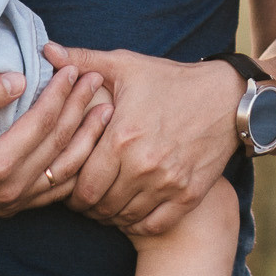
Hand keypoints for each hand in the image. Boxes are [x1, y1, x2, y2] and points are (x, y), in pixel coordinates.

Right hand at [0, 65, 112, 214]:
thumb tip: (21, 78)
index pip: (43, 122)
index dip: (61, 93)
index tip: (74, 67)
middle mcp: (9, 189)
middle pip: (59, 144)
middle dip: (81, 110)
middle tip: (98, 81)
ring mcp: (11, 202)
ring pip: (64, 172)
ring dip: (86, 140)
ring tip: (104, 111)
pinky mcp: (10, 206)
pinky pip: (53, 190)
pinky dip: (73, 167)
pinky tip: (85, 147)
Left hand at [44, 43, 240, 236]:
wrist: (228, 99)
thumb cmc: (171, 81)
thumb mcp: (127, 65)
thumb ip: (84, 60)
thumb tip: (47, 50)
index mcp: (122, 136)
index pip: (82, 185)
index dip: (70, 190)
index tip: (69, 183)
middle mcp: (143, 165)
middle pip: (100, 206)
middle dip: (87, 205)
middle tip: (84, 196)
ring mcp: (168, 183)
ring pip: (124, 217)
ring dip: (111, 214)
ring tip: (106, 201)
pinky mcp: (188, 195)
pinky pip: (153, 225)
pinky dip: (138, 222)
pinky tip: (132, 209)